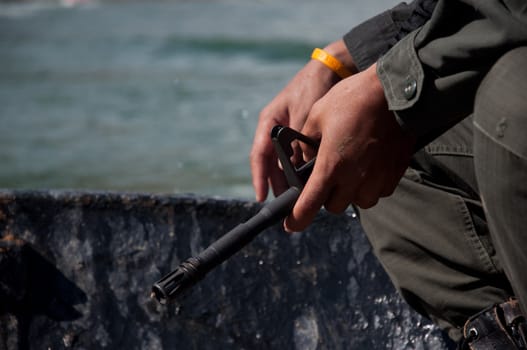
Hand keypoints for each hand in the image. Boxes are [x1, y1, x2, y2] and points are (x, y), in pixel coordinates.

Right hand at [250, 40, 355, 201]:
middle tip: (285, 203)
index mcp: (269, 123)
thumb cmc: (314, 87)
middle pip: (271, 164)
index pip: (259, 155)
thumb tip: (295, 167)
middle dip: (277, 184)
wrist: (332, 70)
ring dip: (290, 179)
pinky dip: (303, 170)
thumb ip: (299, 140)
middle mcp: (276, 131)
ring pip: (285, 163)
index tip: (262, 197)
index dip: (259, 178)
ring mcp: (289, 134)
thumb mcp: (304, 113)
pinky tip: (311, 181)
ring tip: (299, 196)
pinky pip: (299, 158)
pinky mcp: (302, 136)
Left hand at [284, 63, 415, 231]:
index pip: (310, 205)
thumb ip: (306, 144)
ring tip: (348, 169)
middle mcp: (354, 178)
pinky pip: (377, 192)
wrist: (395, 92)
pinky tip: (367, 166)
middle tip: (325, 176)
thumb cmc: (353, 99)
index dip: (297, 219)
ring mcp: (376, 179)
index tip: (291, 225)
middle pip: (333, 206)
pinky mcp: (394, 175)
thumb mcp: (317, 116)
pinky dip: (369, 186)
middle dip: (325, 197)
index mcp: (331, 165)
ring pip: (357, 202)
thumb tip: (305, 161)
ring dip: (349, 193)